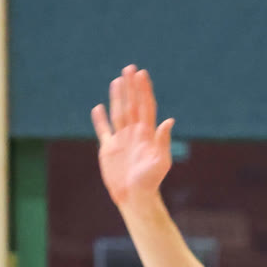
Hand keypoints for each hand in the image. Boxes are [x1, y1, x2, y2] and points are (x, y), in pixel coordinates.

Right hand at [91, 65, 174, 205]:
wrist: (135, 198)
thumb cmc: (150, 182)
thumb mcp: (161, 162)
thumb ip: (163, 141)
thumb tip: (169, 120)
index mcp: (147, 134)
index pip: (145, 106)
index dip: (143, 90)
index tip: (141, 73)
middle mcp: (134, 133)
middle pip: (131, 104)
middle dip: (131, 87)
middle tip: (129, 68)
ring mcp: (121, 140)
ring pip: (118, 113)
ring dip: (117, 97)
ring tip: (117, 81)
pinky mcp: (109, 149)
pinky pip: (103, 130)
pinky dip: (100, 119)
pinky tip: (98, 107)